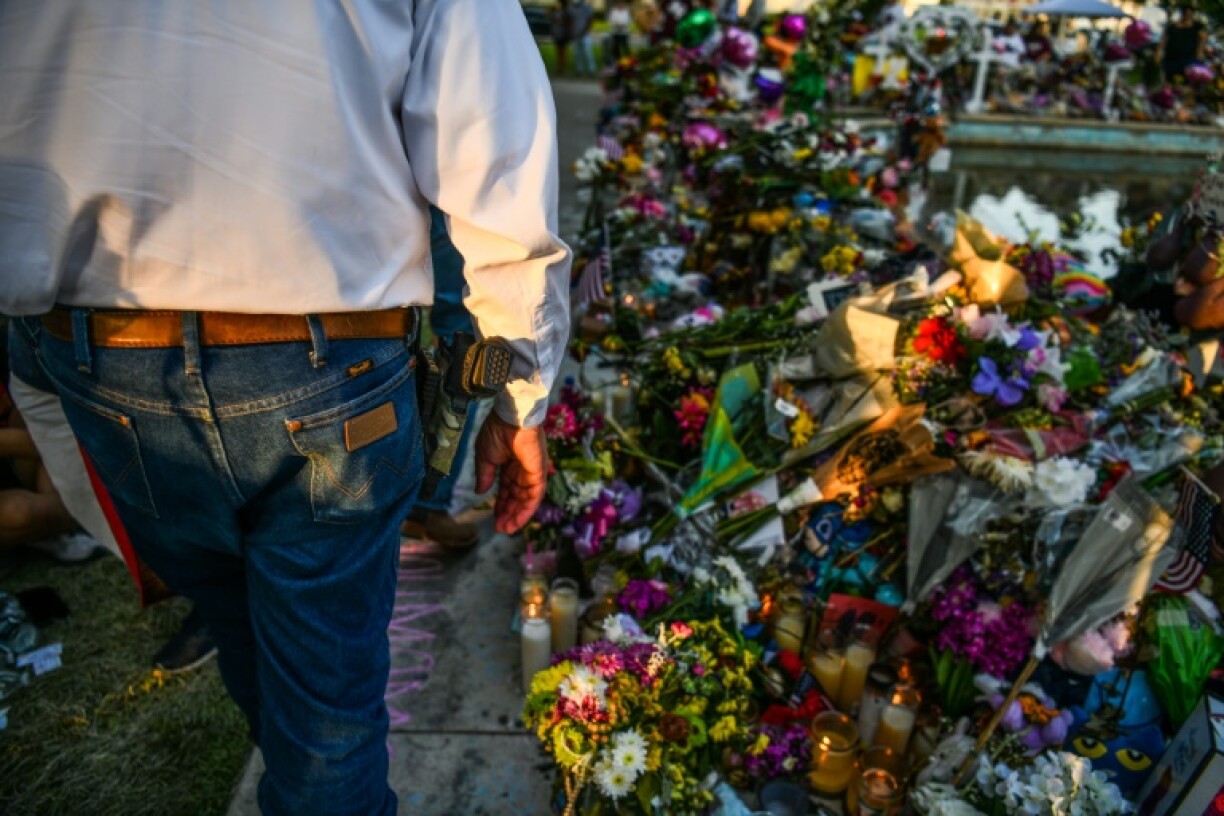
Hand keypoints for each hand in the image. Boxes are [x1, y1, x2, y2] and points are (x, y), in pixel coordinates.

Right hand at [475, 413, 548, 534]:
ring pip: (526, 499)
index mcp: (508, 463)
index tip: (494, 517)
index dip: (501, 503)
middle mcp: (522, 469)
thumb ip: (484, 475)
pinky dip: (527, 511)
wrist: (511, 418)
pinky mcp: (539, 473)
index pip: (506, 488)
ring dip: (517, 516)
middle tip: (500, 528)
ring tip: (506, 529)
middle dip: (508, 512)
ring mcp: (532, 471)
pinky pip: (535, 497)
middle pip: (516, 496)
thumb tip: (480, 492)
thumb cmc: (496, 431)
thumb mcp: (484, 457)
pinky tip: (517, 522)